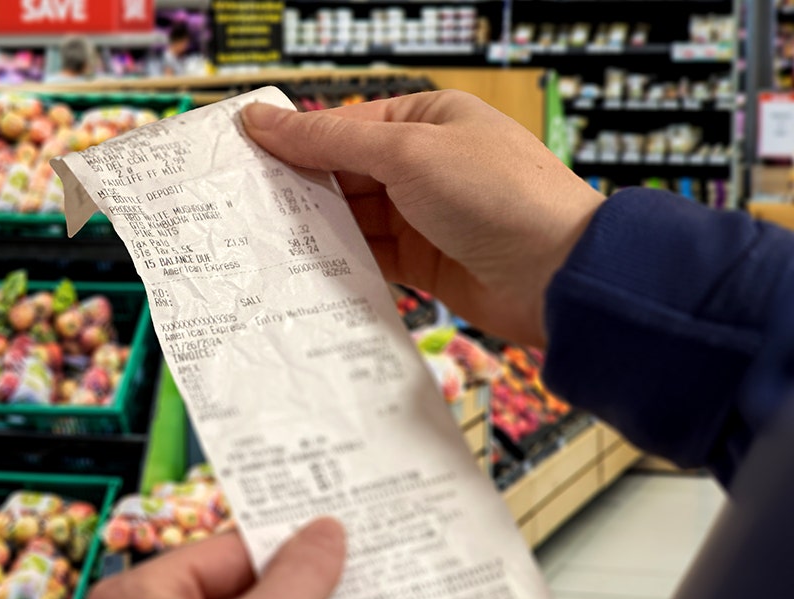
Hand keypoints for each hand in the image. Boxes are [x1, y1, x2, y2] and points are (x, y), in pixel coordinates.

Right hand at [242, 90, 604, 347]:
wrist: (559, 277)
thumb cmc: (502, 198)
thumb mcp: (408, 154)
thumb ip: (331, 141)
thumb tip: (266, 121)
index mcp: (426, 121)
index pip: (342, 126)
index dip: (292, 140)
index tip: (241, 154)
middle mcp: (423, 165)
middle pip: (341, 173)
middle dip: (298, 189)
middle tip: (242, 203)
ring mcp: (422, 215)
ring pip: (349, 218)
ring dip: (314, 228)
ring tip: (263, 237)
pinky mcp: (422, 263)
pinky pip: (366, 256)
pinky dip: (338, 261)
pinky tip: (305, 266)